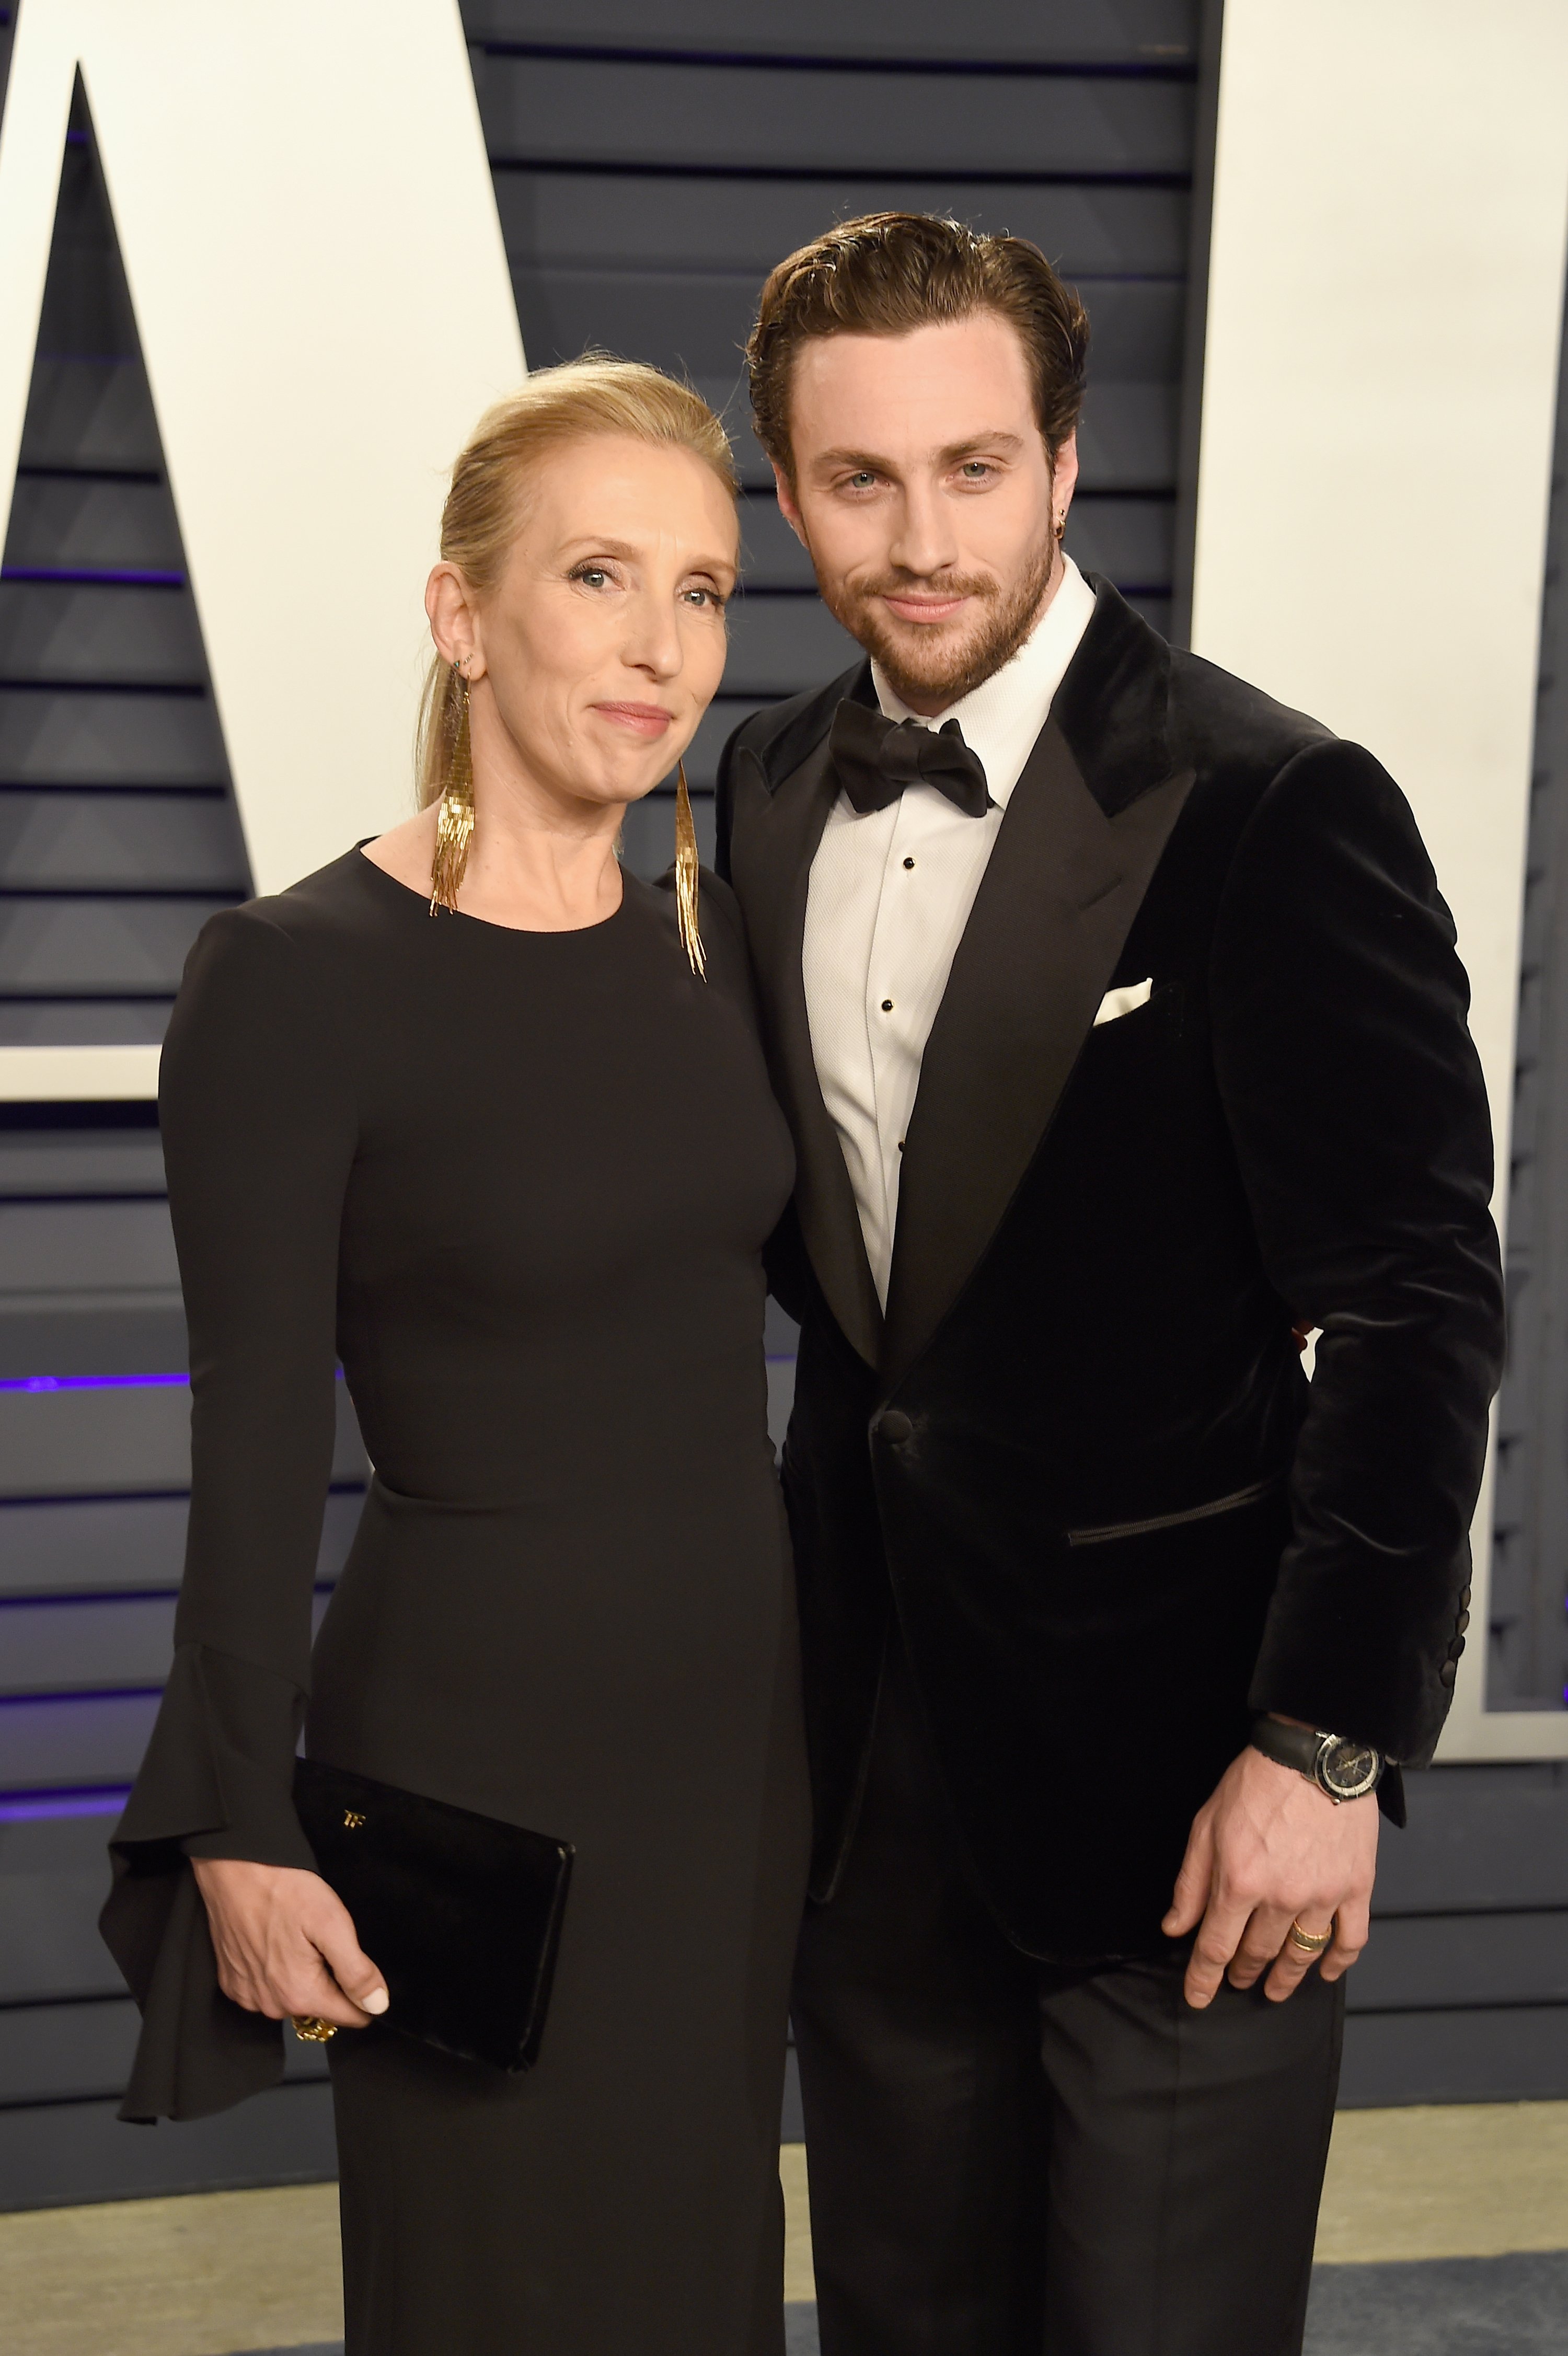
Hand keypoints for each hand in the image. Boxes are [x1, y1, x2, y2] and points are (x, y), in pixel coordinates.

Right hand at [192, 1857, 388, 2028]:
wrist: (233, 1872)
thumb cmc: (283, 1891)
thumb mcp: (333, 1924)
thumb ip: (357, 1971)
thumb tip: (377, 2005)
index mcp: (300, 1995)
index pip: (350, 2016)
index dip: (363, 1993)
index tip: (359, 1966)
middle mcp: (272, 2005)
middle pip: (321, 2006)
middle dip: (330, 1978)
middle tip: (321, 1940)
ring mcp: (249, 1996)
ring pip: (294, 1997)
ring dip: (302, 1975)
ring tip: (296, 1937)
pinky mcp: (233, 1984)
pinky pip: (267, 1989)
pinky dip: (275, 1971)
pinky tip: (274, 1942)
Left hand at [1161, 1744, 1377, 2008]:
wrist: (1313, 1753)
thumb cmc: (1256, 1783)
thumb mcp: (1207, 1826)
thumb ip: (1191, 1882)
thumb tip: (1175, 1926)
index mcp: (1239, 1882)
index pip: (1216, 1948)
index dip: (1204, 1978)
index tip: (1198, 1997)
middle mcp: (1281, 1897)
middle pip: (1257, 1953)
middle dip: (1242, 1972)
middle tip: (1237, 1980)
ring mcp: (1322, 1896)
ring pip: (1301, 1954)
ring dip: (1284, 1977)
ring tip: (1273, 1988)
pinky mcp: (1355, 1888)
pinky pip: (1350, 1940)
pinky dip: (1337, 1963)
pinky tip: (1325, 1972)